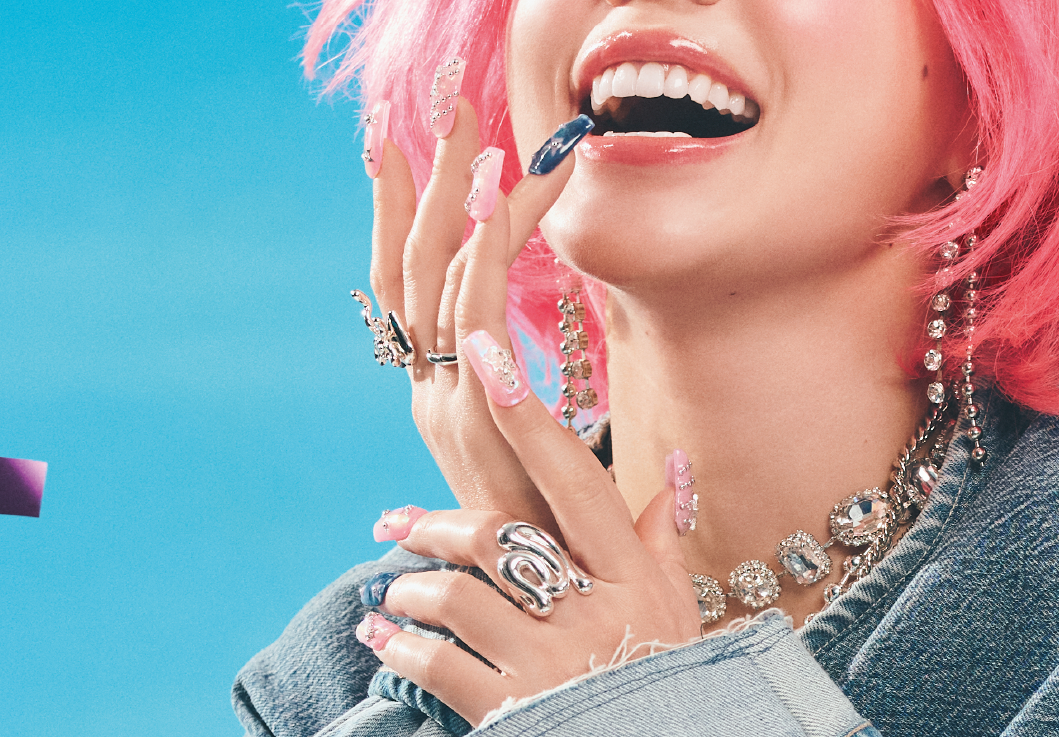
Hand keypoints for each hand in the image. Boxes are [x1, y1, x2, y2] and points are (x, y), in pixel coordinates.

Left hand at [357, 381, 702, 722]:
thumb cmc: (661, 679)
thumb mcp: (674, 610)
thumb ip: (661, 541)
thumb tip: (673, 470)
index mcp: (632, 577)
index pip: (574, 480)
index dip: (527, 417)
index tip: (485, 356)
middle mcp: (593, 613)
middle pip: (494, 535)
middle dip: (432, 524)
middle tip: (393, 524)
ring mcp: (551, 665)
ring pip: (453, 596)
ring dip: (406, 591)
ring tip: (389, 596)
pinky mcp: (512, 712)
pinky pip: (435, 663)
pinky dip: (399, 648)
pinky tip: (384, 642)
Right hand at [367, 94, 581, 528]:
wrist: (555, 602)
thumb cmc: (570, 522)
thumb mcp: (557, 433)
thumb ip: (556, 372)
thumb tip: (582, 314)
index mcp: (440, 385)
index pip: (407, 277)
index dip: (398, 205)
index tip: (397, 133)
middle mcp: (427, 385)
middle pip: (405, 261)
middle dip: (415, 175)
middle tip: (429, 95)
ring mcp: (444, 398)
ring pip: (436, 276)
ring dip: (454, 194)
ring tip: (473, 124)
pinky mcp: (473, 413)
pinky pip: (473, 313)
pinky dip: (483, 246)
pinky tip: (501, 189)